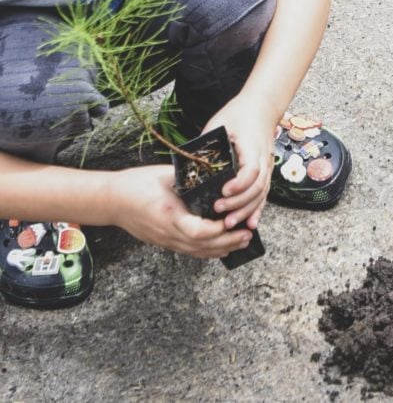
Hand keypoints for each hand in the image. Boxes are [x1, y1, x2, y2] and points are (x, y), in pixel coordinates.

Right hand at [110, 165, 252, 257]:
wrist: (111, 200)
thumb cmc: (136, 184)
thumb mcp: (166, 175)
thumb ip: (190, 178)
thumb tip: (214, 175)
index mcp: (169, 215)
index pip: (197, 231)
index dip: (217, 230)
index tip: (232, 221)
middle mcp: (168, 233)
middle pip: (202, 246)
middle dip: (228, 242)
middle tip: (248, 234)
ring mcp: (165, 241)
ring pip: (198, 252)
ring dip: (222, 248)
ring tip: (242, 241)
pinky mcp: (164, 242)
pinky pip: (190, 251)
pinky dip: (208, 250)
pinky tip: (222, 247)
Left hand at [203, 93, 277, 230]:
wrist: (262, 105)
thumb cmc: (239, 113)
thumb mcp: (219, 124)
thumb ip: (207, 144)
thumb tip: (189, 165)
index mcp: (252, 146)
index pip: (250, 170)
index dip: (238, 185)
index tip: (222, 192)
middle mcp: (264, 158)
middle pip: (257, 187)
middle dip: (239, 204)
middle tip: (219, 212)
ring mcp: (267, 165)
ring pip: (262, 193)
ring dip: (247, 210)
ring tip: (229, 223)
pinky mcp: (266, 170)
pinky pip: (264, 193)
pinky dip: (257, 208)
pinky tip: (250, 223)